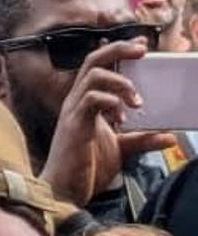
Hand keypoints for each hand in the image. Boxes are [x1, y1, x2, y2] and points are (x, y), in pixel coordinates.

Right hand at [37, 41, 171, 206]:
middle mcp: (77, 100)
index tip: (142, 46)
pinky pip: (90, 101)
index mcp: (86, 102)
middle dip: (118, 51)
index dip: (118, 52)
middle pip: (93, 61)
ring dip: (119, 82)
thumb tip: (170, 136)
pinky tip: (122, 114)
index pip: (100, 66)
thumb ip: (142, 140)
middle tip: (141, 51)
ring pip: (92, 77)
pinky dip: (109, 101)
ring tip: (137, 100)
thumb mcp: (120, 149)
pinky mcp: (74, 124)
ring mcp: (73, 111)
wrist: (65, 189)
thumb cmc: (85, 166)